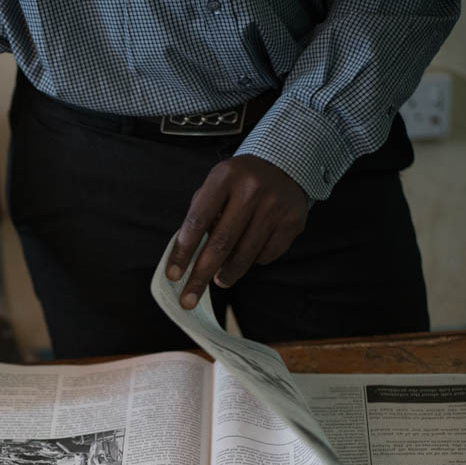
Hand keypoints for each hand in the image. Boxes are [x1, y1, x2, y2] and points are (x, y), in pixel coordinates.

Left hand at [165, 155, 308, 308]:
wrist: (286, 165)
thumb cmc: (239, 182)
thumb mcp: (216, 186)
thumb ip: (200, 215)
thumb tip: (186, 258)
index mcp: (225, 176)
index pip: (198, 220)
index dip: (183, 251)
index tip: (172, 275)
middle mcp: (251, 189)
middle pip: (221, 243)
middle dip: (201, 276)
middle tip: (188, 299)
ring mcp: (275, 206)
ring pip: (245, 254)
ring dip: (227, 274)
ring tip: (219, 281)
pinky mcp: (292, 222)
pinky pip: (266, 255)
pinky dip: (252, 262)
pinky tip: (248, 256)